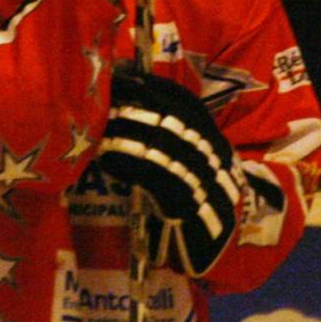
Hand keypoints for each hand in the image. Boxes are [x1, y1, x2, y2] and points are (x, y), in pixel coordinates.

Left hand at [96, 66, 240, 275]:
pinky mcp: (186, 204)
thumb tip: (130, 110)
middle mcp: (211, 153)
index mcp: (212, 139)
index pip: (185, 102)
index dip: (154, 86)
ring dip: (124, 134)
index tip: (126, 75)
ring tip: (97, 129)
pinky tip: (107, 159)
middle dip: (133, 105)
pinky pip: (153, 177)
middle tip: (101, 100)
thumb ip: (171, 139)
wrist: (223, 246)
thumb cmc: (198, 201)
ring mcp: (201, 178)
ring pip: (158, 146)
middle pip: (168, 119)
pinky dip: (127, 165)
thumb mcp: (193, 164)